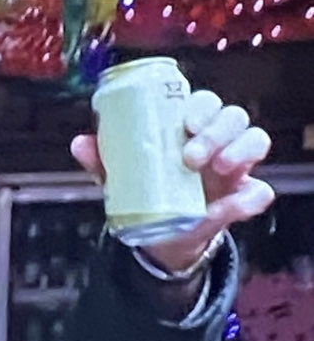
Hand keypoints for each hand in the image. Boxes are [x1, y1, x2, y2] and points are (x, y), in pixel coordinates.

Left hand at [72, 90, 275, 272]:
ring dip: (240, 150)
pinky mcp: (243, 197)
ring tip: (219, 169)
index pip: (204, 103)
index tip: (185, 123)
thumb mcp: (120, 178)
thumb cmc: (144, 194)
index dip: (201, 106)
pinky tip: (225, 208)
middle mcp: (217, 141)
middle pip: (233, 116)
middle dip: (216, 130)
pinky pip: (260, 192)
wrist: (160, 236)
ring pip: (256, 140)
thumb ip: (103, 160)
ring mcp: (235, 167)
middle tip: (190, 156)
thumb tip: (80, 142)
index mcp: (188, 130)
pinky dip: (248, 199)